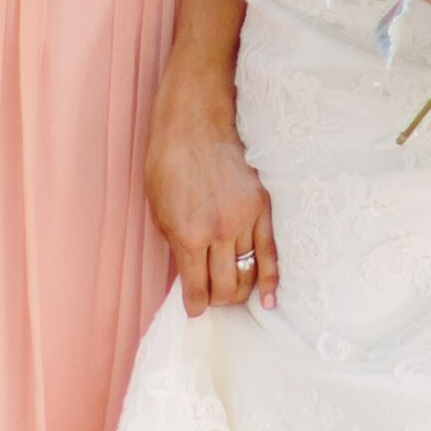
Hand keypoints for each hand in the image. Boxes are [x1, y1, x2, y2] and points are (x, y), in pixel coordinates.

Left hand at [148, 68, 273, 308]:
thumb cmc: (168, 160)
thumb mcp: (159, 208)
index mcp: (188, 236)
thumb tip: (188, 272)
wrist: (195, 121)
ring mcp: (245, 221)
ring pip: (249, 274)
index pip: (197, 288)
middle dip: (219, 300)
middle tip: (214, 300)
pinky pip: (271, 253)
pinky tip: (268, 298)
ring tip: (235, 294)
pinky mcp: (263, 207)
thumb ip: (175, 243)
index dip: (196, 305)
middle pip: (227, 287)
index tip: (195, 309)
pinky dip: (271, 279)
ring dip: (241, 291)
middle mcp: (219, 233)